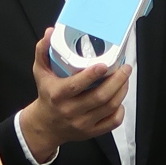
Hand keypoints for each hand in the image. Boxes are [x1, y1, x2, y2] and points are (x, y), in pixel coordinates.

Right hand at [15, 31, 129, 164]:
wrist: (46, 125)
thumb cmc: (47, 95)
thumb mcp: (40, 72)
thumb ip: (43, 51)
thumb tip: (50, 33)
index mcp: (58, 94)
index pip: (76, 85)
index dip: (92, 75)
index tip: (104, 65)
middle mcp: (71, 110)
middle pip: (100, 96)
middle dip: (117, 81)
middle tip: (125, 68)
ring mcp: (83, 123)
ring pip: (109, 107)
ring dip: (121, 91)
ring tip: (125, 78)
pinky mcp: (91, 132)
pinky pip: (112, 123)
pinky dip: (120, 110)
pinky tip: (119, 98)